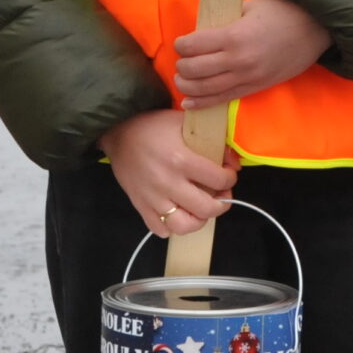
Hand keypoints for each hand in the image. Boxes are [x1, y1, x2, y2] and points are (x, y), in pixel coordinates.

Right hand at [102, 109, 238, 236]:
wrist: (119, 132)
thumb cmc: (154, 126)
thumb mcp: (186, 122)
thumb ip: (213, 139)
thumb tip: (233, 161)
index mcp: (182, 160)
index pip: (219, 180)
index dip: (230, 178)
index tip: (229, 174)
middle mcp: (168, 183)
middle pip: (205, 208)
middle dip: (222, 203)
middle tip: (222, 194)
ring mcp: (153, 198)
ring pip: (183, 226)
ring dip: (199, 220)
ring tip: (202, 208)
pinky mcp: (140, 206)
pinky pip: (160, 229)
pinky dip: (172, 227)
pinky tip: (178, 212)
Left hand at [173, 0, 330, 110]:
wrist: (314, 30)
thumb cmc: (282, 12)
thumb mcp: (250, 6)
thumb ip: (225, 19)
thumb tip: (203, 30)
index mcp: (234, 36)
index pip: (194, 46)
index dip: (182, 44)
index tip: (181, 43)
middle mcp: (238, 61)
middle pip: (195, 70)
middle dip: (182, 65)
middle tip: (182, 60)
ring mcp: (247, 78)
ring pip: (205, 89)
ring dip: (187, 86)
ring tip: (182, 79)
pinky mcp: (254, 89)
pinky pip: (222, 100)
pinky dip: (202, 103)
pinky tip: (189, 103)